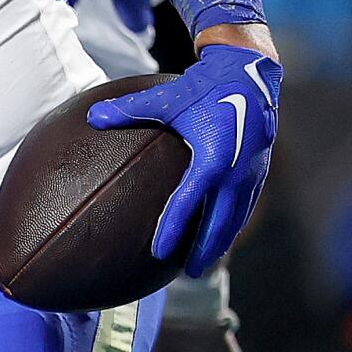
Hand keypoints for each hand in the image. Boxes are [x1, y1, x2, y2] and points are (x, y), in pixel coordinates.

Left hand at [88, 44, 282, 275]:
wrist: (250, 76)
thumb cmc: (204, 87)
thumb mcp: (167, 98)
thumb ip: (128, 109)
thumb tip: (92, 117)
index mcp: (211, 157)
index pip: (189, 202)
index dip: (173, 228)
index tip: (159, 253)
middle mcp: (235, 171)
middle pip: (219, 222)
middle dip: (204, 251)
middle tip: (188, 275)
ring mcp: (251, 173)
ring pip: (236, 219)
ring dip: (220, 243)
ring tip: (203, 264)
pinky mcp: (260, 171)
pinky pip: (245, 206)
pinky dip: (232, 226)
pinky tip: (219, 237)